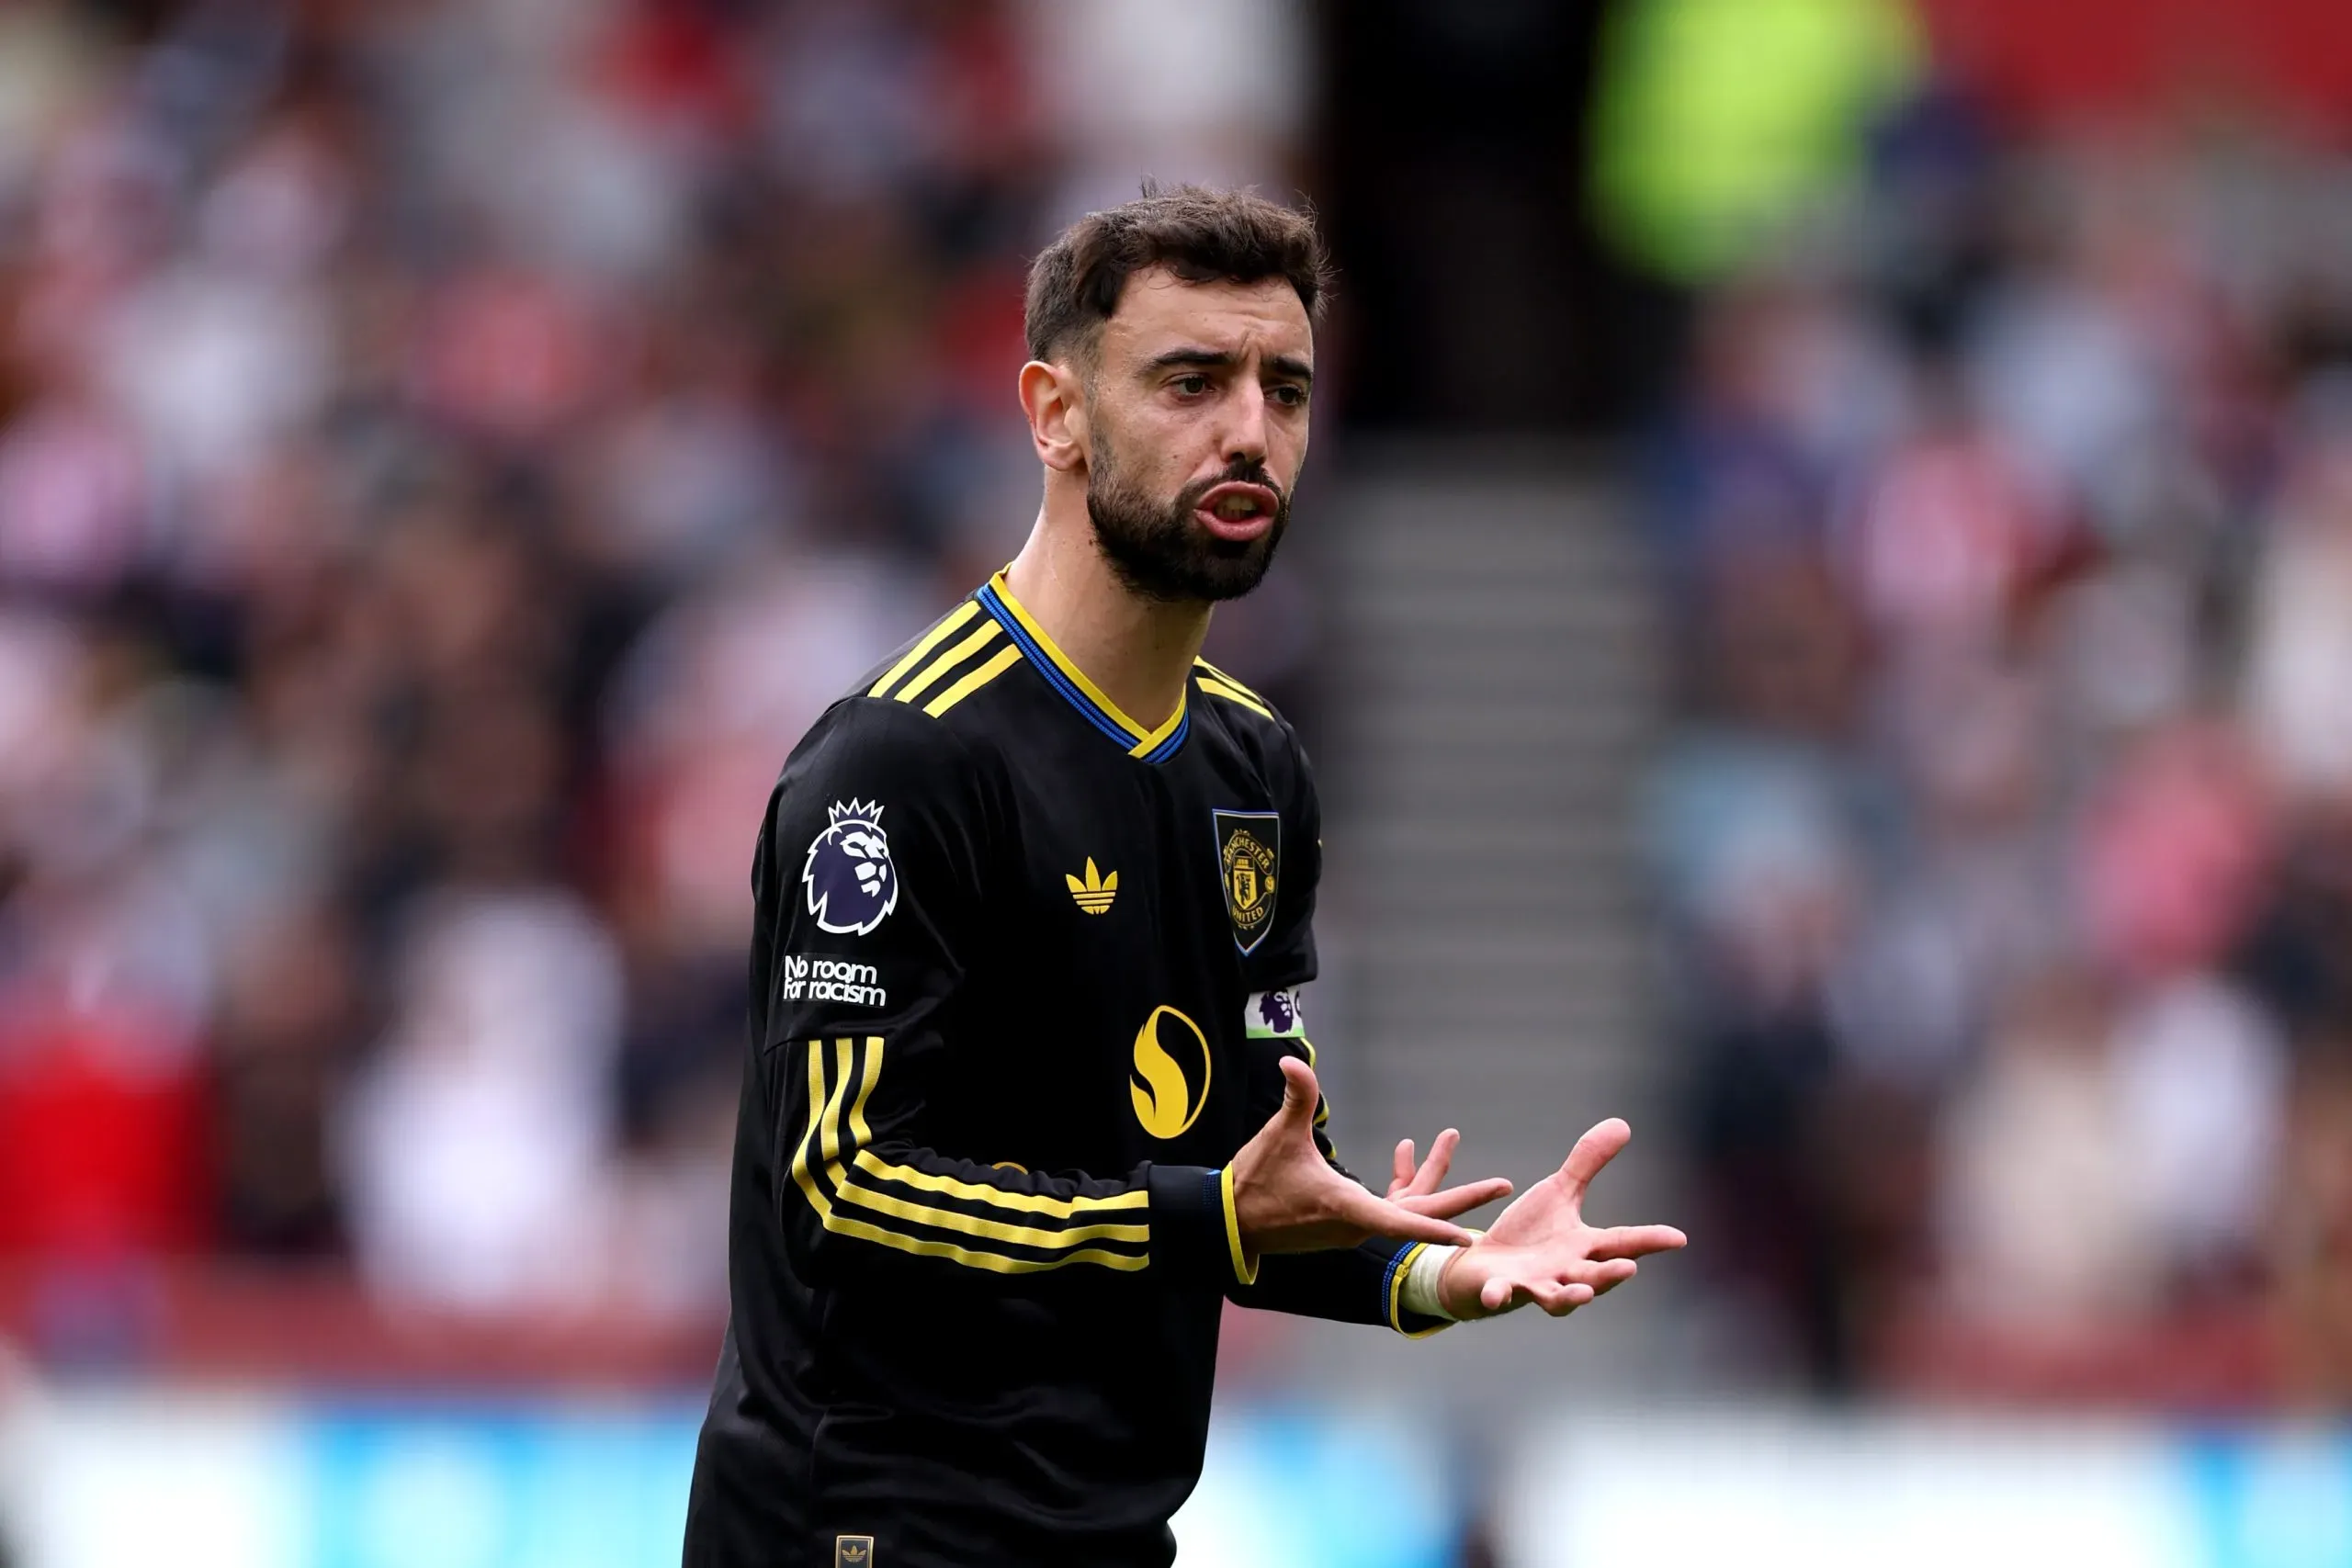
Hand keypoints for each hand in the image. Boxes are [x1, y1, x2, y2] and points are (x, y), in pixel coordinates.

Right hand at [1230, 1058, 1510, 1260]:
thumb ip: (1296, 1098)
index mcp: (1347, 1209)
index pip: (1399, 1222)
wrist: (1231, 1222)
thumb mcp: (1279, 1137)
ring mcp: (1354, 1225)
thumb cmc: (1256, 1182)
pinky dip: (1403, 1182)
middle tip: (1504, 1184)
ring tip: (1451, 1136)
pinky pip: (1387, 1205)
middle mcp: (1358, 1224)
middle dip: (1462, 1198)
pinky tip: (1407, 1150)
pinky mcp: (1346, 1222)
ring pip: (1405, 1207)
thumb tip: (1291, 1061)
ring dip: (1432, 1178)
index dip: (1434, 1229)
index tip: (1468, 1234)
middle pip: (1420, 1215)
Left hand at [1436, 1117, 1685, 1319]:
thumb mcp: (1558, 1192)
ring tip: (1585, 1294)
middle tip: (1629, 1268)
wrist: (1484, 1265)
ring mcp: (1534, 1284)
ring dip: (1570, 1298)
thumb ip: (1587, 1163)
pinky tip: (1496, 1295)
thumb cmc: (1529, 1232)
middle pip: (1594, 1276)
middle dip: (1611, 1275)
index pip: (1623, 1242)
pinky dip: (1498, 1296)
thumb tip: (1623, 1124)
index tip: (1679, 1238)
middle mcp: (1564, 1272)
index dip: (1651, 1240)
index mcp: (1583, 1247)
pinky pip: (1500, 1296)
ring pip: (1557, 1297)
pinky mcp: (1501, 1289)